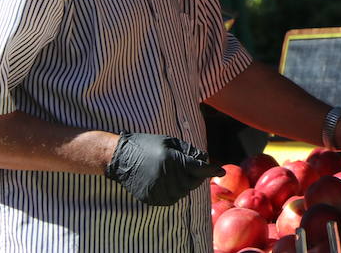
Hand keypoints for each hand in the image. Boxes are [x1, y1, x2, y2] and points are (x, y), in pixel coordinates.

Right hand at [104, 132, 221, 205]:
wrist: (119, 157)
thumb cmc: (147, 144)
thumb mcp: (170, 142)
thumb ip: (189, 151)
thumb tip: (205, 160)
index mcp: (171, 159)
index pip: (198, 168)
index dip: (211, 170)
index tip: (221, 170)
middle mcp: (164, 175)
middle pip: (191, 183)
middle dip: (197, 177)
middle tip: (195, 171)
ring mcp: (155, 187)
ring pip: (181, 193)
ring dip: (185, 186)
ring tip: (180, 176)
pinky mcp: (148, 196)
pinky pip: (169, 200)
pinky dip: (174, 193)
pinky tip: (170, 183)